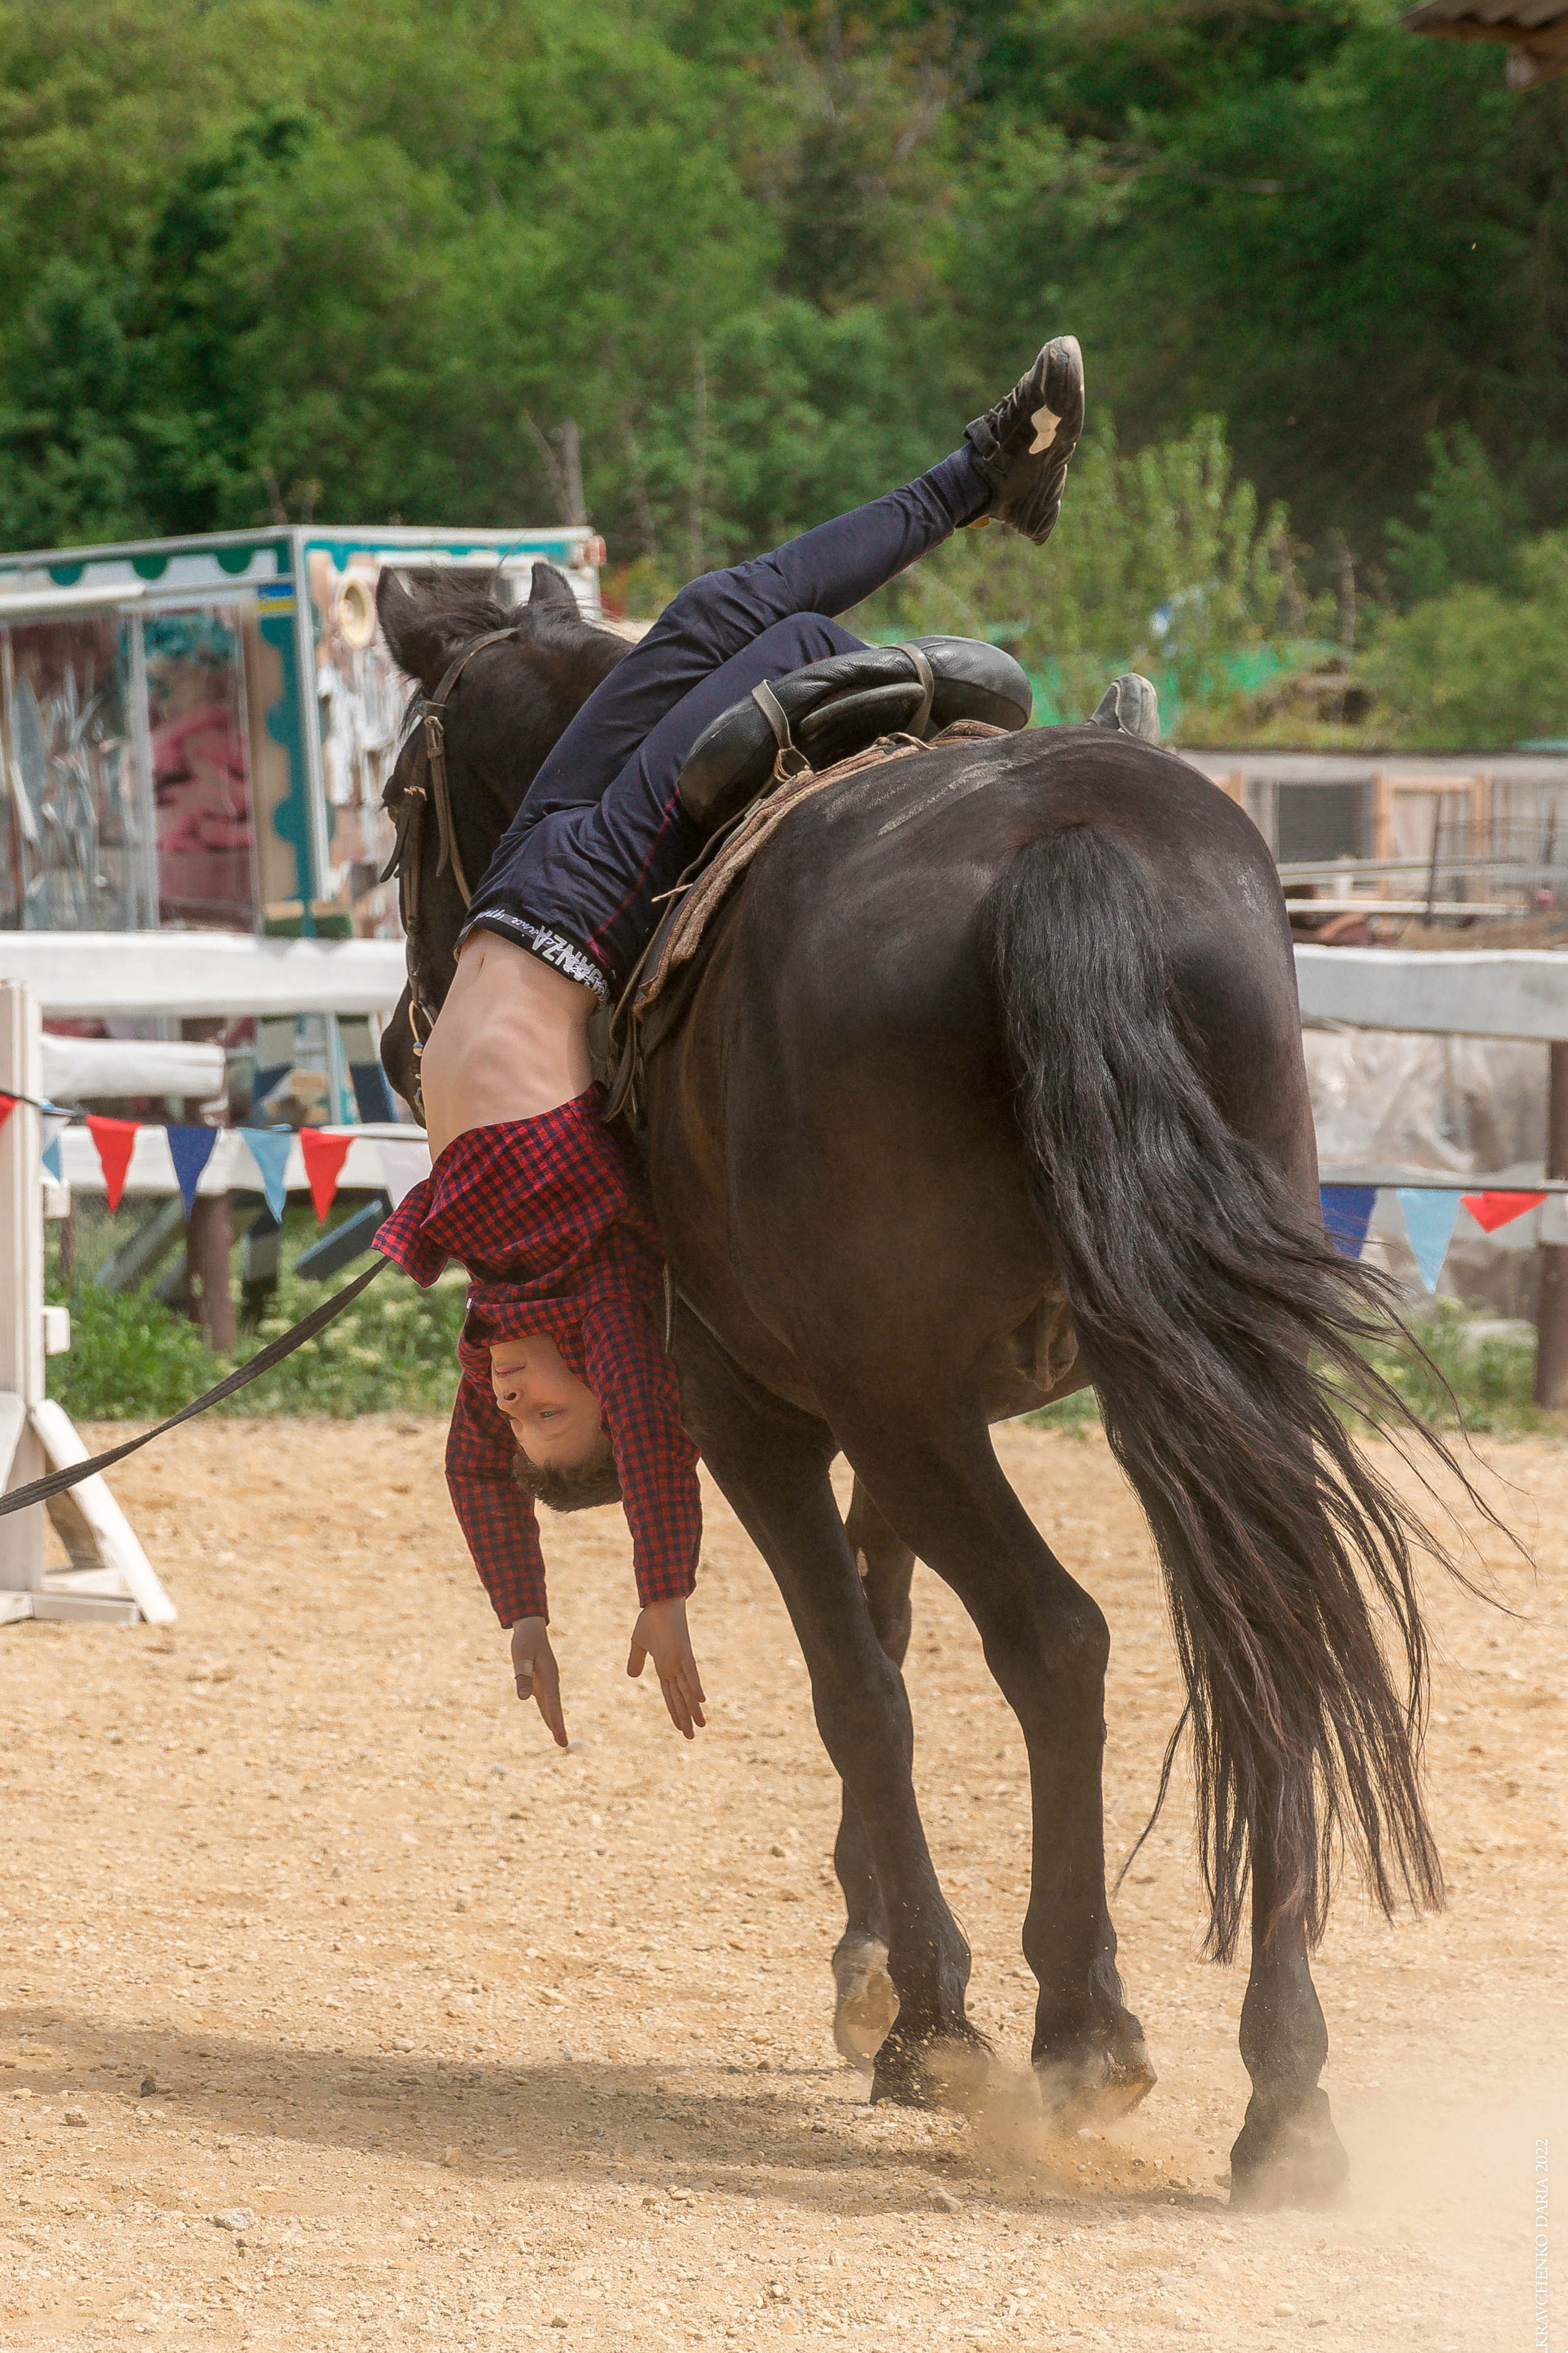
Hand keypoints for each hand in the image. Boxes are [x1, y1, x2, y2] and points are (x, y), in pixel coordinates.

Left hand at [510, 1617, 566, 1747]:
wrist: (531, 1629)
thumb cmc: (525, 1641)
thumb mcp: (522, 1657)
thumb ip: (523, 1676)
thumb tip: (523, 1698)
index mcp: (549, 1676)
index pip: (553, 1703)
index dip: (557, 1721)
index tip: (561, 1737)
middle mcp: (551, 1682)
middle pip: (555, 1708)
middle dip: (558, 1726)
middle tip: (563, 1744)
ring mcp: (547, 1682)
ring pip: (551, 1706)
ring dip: (555, 1721)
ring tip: (560, 1738)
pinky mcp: (541, 1681)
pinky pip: (545, 1701)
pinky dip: (548, 1713)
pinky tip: (550, 1721)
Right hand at [627, 1596, 705, 1738]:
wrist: (659, 1602)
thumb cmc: (651, 1620)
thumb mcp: (639, 1644)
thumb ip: (637, 1660)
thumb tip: (632, 1677)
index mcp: (664, 1668)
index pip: (670, 1695)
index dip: (674, 1712)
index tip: (680, 1728)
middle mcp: (674, 1668)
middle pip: (680, 1698)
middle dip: (685, 1717)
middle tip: (692, 1736)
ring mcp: (680, 1661)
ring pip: (687, 1690)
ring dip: (693, 1708)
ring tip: (700, 1726)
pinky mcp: (684, 1651)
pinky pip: (690, 1671)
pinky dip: (695, 1684)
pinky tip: (700, 1699)